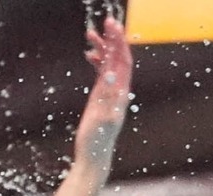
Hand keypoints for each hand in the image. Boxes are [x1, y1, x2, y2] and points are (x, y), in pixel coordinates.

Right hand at [74, 16, 132, 168]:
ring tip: (91, 34)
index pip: (123, 62)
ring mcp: (111, 93)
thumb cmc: (97, 140)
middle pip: (119, 59)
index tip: (113, 27)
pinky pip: (103, 74)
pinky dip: (98, 61)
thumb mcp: (101, 118)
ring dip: (104, 48)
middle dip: (114, 40)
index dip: (119, 43)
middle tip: (106, 22)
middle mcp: (119, 91)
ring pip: (110, 64)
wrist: (94, 156)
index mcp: (121, 94)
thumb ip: (106, 97)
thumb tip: (110, 75)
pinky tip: (89, 54)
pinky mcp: (102, 97)